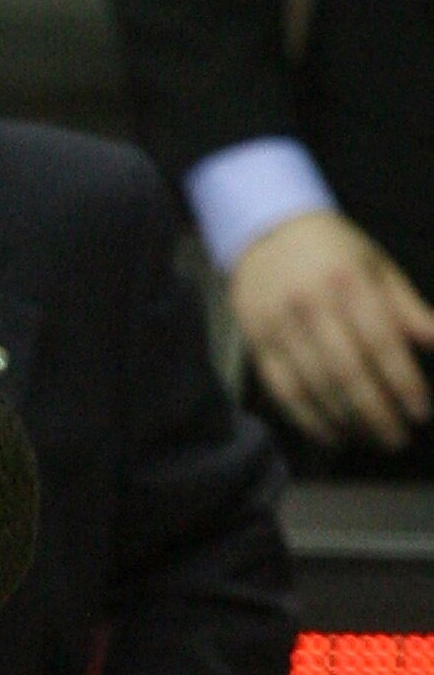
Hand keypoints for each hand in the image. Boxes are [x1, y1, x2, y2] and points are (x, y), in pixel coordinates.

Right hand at [230, 210, 433, 450]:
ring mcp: (279, 326)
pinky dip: (308, 420)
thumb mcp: (377, 267)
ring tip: (370, 441)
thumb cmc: (334, 252)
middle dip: (376, 413)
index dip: (403, 382)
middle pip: (346, 372)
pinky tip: (332, 436)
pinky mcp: (257, 344)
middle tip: (397, 439)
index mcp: (348, 282)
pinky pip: (283, 391)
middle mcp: (311, 305)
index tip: (420, 412)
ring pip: (315, 387)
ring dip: (345, 422)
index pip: (380, 342)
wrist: (266, 232)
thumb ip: (407, 309)